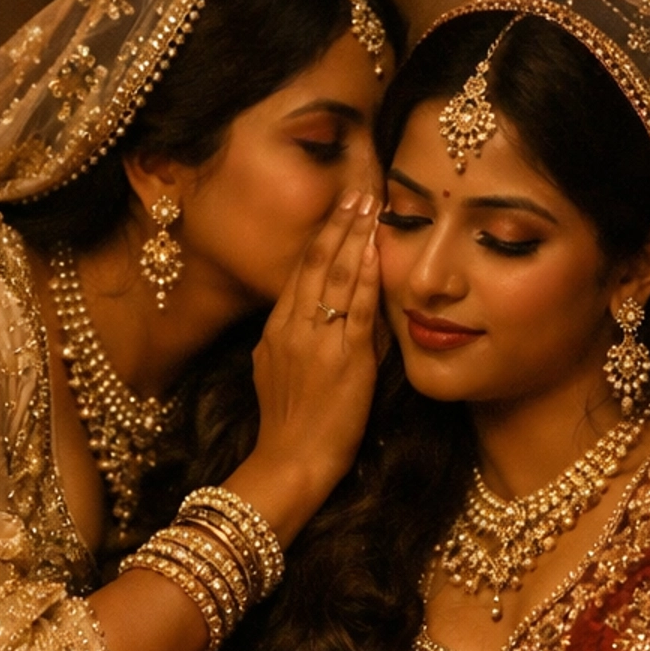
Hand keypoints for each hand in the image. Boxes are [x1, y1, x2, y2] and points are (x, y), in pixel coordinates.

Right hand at [234, 191, 380, 538]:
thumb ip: (289, 341)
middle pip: (317, 262)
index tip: (338, 208)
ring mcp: (319, 340)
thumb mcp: (273, 373)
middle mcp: (294, 326)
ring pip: (337, 276)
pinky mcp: (346, 358)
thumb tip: (307, 317)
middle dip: (339, 222)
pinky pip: (358, 308)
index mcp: (276, 328)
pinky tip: (376, 250)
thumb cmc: (287, 427)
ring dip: (355, 237)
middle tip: (358, 188)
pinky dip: (368, 276)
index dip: (321, 236)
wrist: (290, 462)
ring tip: (370, 204)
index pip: (300, 270)